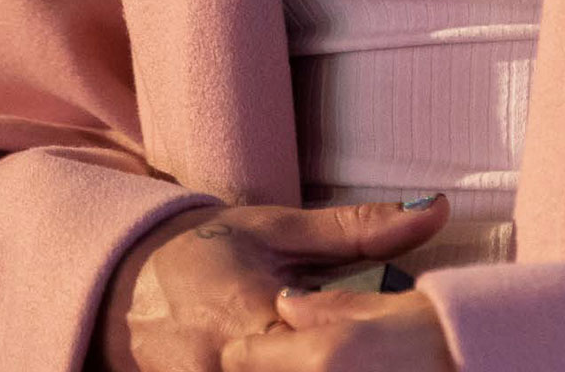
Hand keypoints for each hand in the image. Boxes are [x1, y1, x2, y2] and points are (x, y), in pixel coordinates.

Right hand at [89, 195, 450, 371]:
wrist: (128, 285)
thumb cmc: (209, 251)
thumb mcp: (279, 228)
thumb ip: (358, 229)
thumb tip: (435, 210)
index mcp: (253, 318)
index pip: (331, 349)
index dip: (377, 346)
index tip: (417, 334)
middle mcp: (232, 370)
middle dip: (363, 363)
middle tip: (403, 349)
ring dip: (339, 368)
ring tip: (372, 355)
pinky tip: (329, 360)